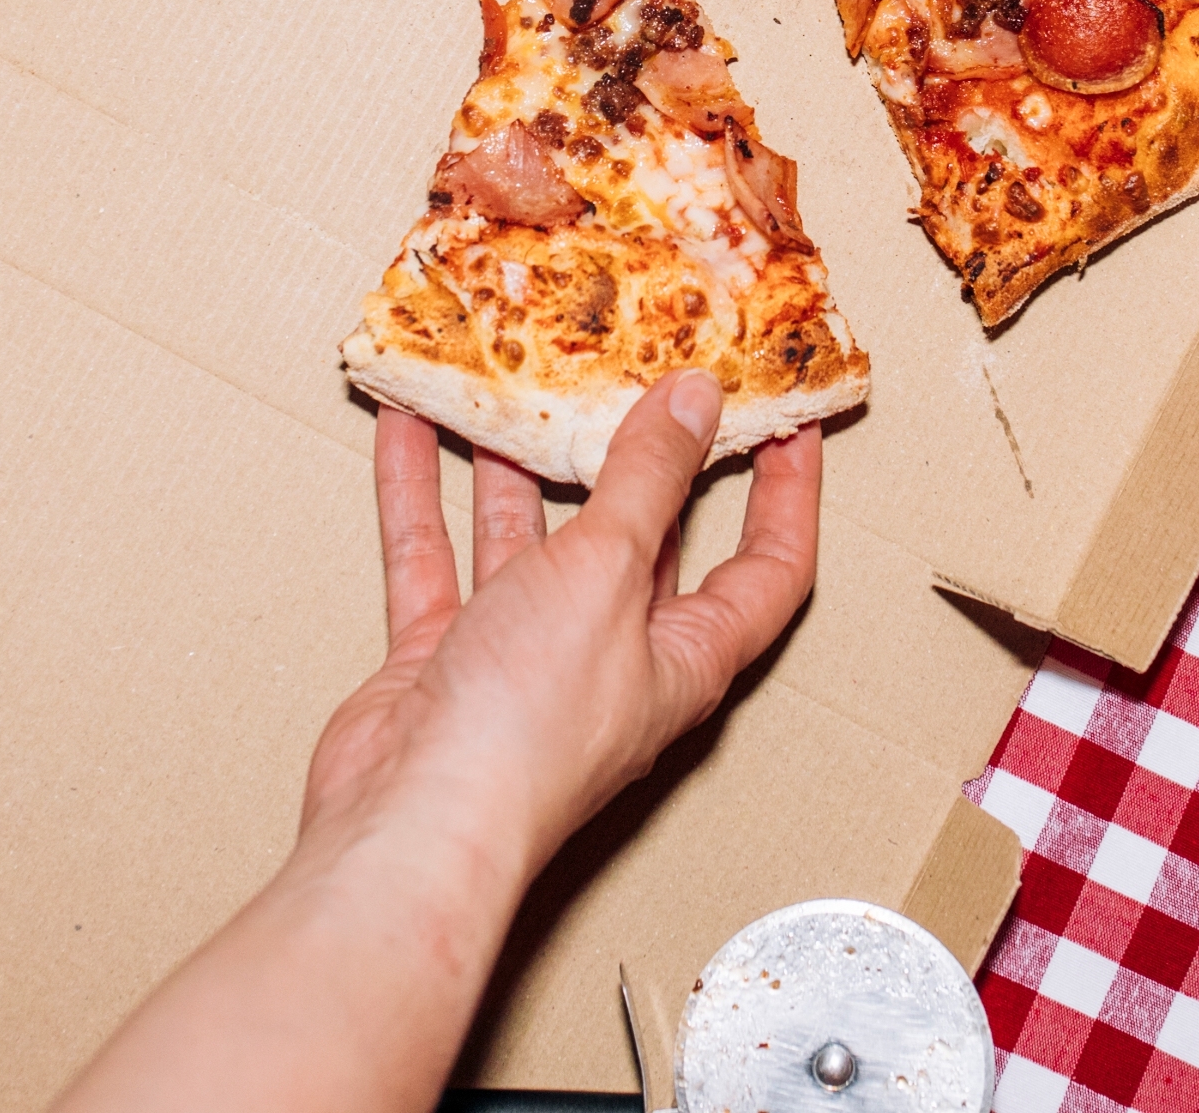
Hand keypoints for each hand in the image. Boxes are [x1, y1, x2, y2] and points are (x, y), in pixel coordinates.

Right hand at [48, 375, 816, 1112]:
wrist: (412, 826)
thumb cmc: (531, 724)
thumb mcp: (609, 573)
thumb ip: (648, 480)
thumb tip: (696, 401)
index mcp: (686, 651)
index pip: (768, 566)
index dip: (788, 494)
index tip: (788, 420)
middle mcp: (613, 655)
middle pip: (642, 541)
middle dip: (635, 457)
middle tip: (636, 373)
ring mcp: (525, 659)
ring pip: (529, 540)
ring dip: (516, 465)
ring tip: (514, 386)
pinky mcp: (445, 662)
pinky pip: (438, 560)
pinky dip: (422, 493)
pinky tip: (410, 427)